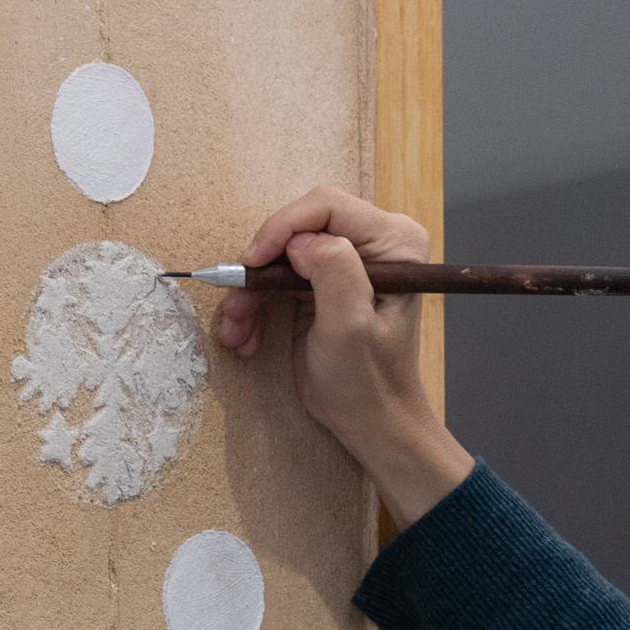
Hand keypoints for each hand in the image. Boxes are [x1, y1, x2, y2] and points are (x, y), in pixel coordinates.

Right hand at [214, 186, 472, 524]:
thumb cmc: (368, 382)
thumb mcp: (350, 327)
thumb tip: (300, 242)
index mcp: (393, 242)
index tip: (252, 263)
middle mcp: (373, 243)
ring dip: (250, 295)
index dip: (282, 228)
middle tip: (236, 308)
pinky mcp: (322, 285)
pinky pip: (277, 281)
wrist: (371, 422)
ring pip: (279, 259)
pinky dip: (255, 307)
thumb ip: (333, 271)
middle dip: (260, 271)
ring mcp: (345, 264)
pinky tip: (246, 338)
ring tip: (235, 333)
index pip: (327, 207)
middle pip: (296, 231)